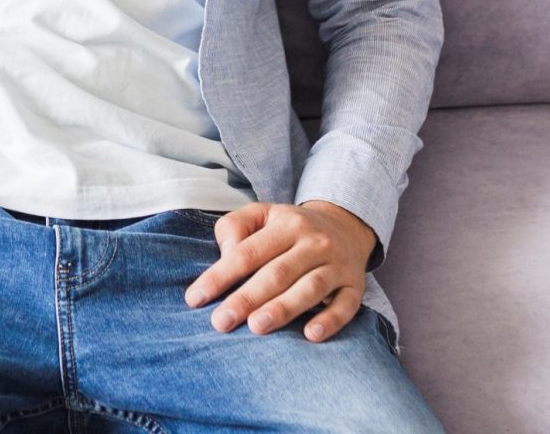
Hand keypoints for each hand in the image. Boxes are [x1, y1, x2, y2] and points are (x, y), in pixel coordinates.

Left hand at [182, 200, 376, 340]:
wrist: (345, 226)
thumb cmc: (291, 227)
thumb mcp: (262, 214)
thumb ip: (235, 226)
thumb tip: (226, 254)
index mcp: (286, 224)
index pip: (247, 252)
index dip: (220, 276)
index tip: (195, 299)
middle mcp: (313, 243)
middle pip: (277, 273)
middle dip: (247, 298)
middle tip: (221, 322)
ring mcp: (337, 265)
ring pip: (310, 288)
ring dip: (283, 309)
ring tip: (257, 327)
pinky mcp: (354, 287)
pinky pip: (346, 306)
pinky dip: (330, 320)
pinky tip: (311, 335)